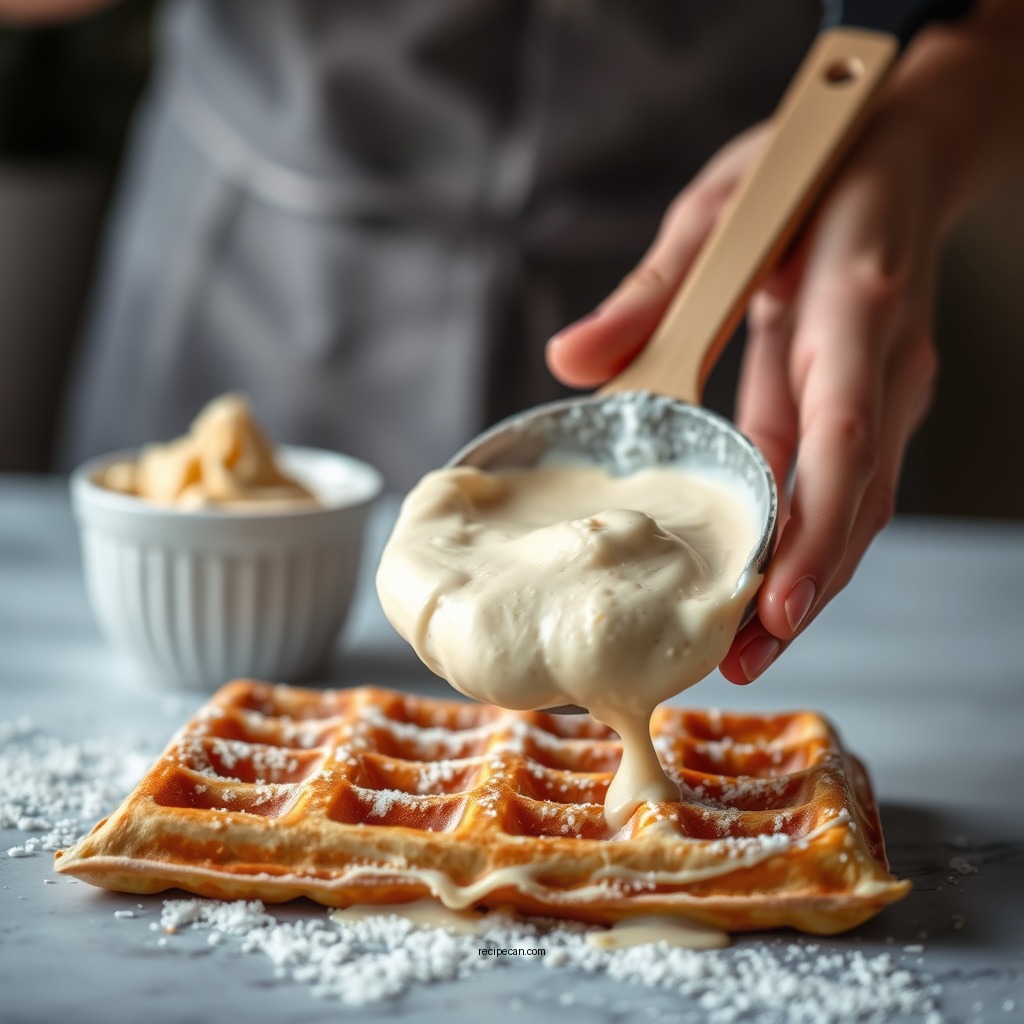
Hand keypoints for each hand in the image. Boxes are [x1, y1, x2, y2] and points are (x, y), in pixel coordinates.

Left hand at [547, 78, 962, 682]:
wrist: (900, 154)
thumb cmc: (806, 173)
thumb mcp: (719, 208)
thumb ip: (651, 288)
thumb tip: (571, 362)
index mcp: (849, 308)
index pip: (842, 437)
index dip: (813, 529)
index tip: (776, 605)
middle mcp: (882, 364)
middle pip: (856, 501)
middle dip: (804, 589)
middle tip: (738, 662)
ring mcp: (886, 390)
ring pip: (857, 508)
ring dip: (807, 582)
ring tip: (743, 649)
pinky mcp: (871, 403)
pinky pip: (843, 486)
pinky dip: (805, 542)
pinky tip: (758, 583)